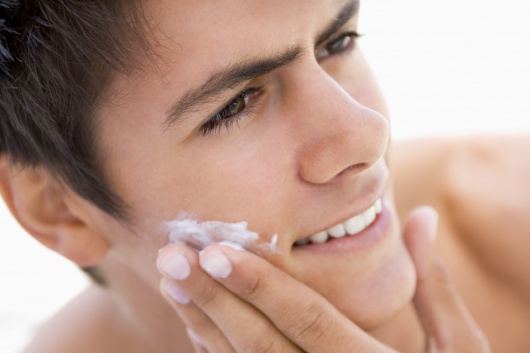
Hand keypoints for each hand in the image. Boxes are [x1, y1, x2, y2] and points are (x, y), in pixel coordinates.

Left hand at [156, 207, 489, 351]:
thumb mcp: (458, 349)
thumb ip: (434, 285)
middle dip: (213, 300)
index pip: (306, 319)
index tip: (215, 251)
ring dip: (204, 323)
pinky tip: (195, 322)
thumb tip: (422, 214)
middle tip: (172, 257)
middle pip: (260, 345)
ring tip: (173, 281)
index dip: (260, 286)